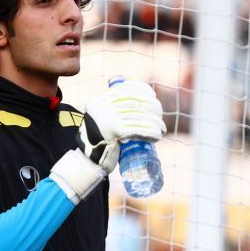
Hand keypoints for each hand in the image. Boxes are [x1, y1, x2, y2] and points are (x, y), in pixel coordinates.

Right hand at [50, 79, 164, 203]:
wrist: (89, 161)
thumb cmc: (100, 141)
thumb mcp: (102, 119)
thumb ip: (114, 109)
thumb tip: (140, 99)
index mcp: (99, 101)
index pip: (124, 89)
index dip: (141, 90)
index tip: (152, 95)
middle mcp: (102, 107)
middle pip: (134, 102)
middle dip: (151, 107)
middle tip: (160, 114)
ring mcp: (107, 118)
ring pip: (138, 116)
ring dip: (154, 122)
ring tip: (161, 128)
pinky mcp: (114, 131)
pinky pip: (137, 129)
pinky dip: (150, 132)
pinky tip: (157, 135)